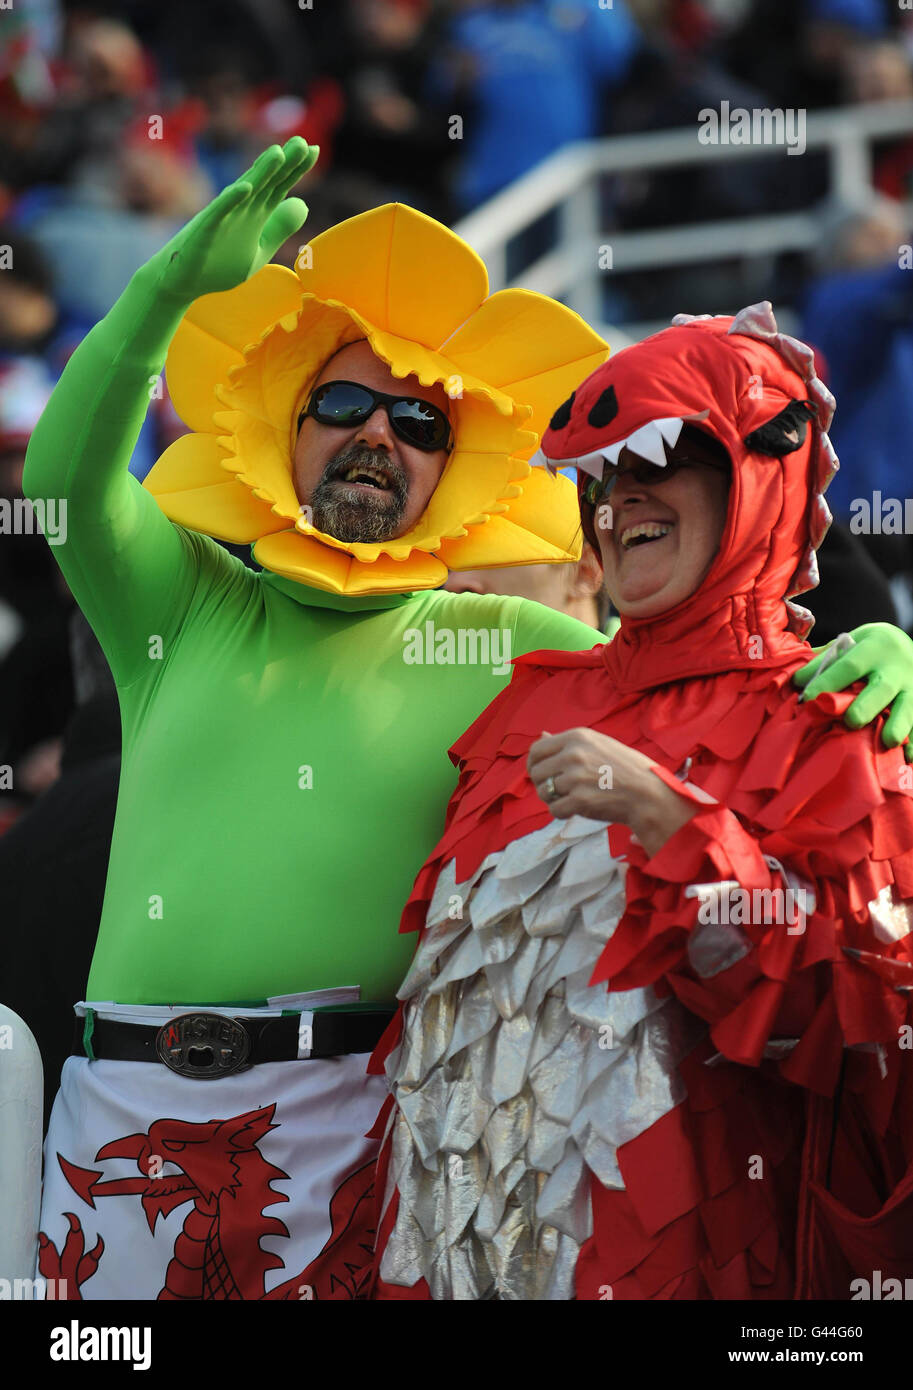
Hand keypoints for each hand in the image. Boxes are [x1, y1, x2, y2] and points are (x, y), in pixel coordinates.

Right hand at [148, 137, 318, 303]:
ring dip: (261, 173)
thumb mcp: (259, 250)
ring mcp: (222, 218)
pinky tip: (246, 187)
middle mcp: (240, 210)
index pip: (279, 187)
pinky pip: (219, 213)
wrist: (183, 282)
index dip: (295, 170)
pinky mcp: (205, 232)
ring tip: (278, 153)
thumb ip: (279, 228)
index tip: (314, 150)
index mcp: (254, 215)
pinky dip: (231, 200)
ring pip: (244, 192)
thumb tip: (303, 204)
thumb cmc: (219, 265)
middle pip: (265, 183)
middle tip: (302, 142)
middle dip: (283, 164)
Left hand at [527, 728, 695, 856]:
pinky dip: (561, 812)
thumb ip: (568, 742)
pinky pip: (554, 809)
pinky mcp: (579, 800)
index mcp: (577, 737)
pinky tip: (575, 809)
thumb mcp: (599, 744)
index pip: (537, 750)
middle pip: (536, 772)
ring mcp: (575, 777)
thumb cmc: (626, 768)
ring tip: (570, 798)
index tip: (540, 773)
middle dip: (542, 784)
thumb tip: (541, 735)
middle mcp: (573, 754)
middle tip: (557, 790)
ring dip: (553, 799)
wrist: (648, 794)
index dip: (534, 764)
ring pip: (543, 792)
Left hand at [794, 622, 912, 760]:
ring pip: (908, 706)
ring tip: (887, 741)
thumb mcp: (851, 642)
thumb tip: (795, 681)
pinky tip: (907, 757)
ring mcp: (912, 685)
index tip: (808, 698)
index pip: (849, 666)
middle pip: (881, 688)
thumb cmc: (869, 648)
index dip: (828, 682)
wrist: (908, 644)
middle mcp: (895, 666)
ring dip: (896, 725)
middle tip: (850, 722)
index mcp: (873, 648)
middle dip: (864, 707)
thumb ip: (825, 659)